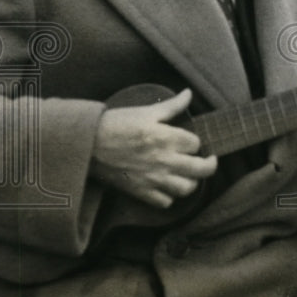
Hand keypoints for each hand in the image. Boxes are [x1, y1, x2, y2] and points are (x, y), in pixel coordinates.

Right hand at [90, 88, 217, 207]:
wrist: (88, 144)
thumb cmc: (117, 124)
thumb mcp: (146, 111)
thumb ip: (172, 105)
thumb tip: (189, 93)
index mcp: (167, 138)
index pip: (196, 144)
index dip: (195, 141)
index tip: (189, 140)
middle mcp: (165, 160)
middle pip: (201, 170)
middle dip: (209, 165)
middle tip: (208, 161)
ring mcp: (154, 178)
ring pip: (186, 189)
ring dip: (191, 182)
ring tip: (188, 174)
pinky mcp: (141, 191)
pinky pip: (165, 202)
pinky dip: (169, 197)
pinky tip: (167, 187)